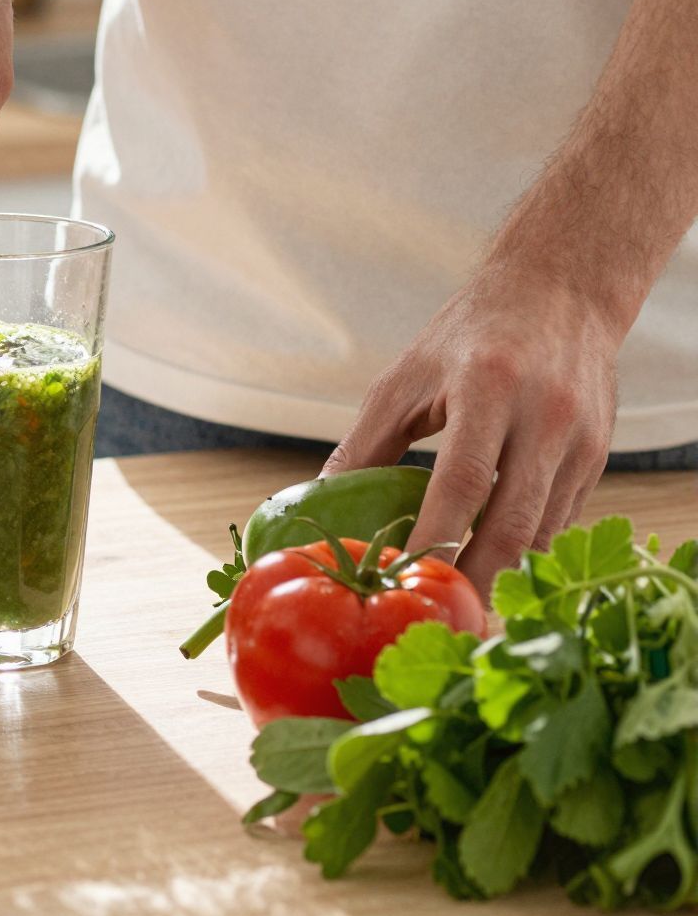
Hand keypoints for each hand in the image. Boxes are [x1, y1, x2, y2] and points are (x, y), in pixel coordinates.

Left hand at [324, 267, 621, 592]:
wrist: (560, 292)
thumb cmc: (468, 336)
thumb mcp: (405, 380)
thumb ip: (365, 445)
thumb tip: (316, 503)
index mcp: (488, 387)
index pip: (462, 481)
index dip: (434, 539)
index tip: (401, 581)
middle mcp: (544, 416)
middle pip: (512, 522)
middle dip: (474, 581)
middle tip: (436, 623)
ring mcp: (580, 441)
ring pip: (543, 533)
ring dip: (503, 579)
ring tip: (459, 614)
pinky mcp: (598, 458)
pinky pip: (560, 523)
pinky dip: (525, 554)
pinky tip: (494, 575)